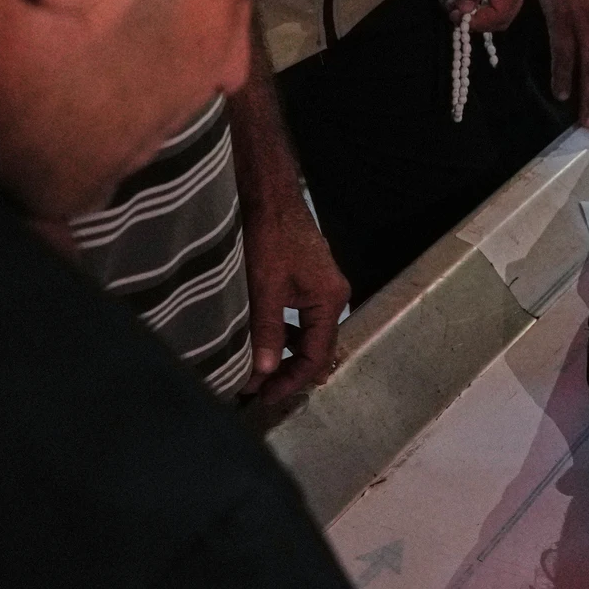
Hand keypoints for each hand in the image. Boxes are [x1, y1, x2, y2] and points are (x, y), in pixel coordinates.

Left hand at [240, 211, 349, 403]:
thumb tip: (263, 371)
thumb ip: (266, 331)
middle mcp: (333, 296)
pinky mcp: (306, 279)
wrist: (267, 192)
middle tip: (258, 390)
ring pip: (305, 334)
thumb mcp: (264, 288)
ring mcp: (321, 287)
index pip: (316, 356)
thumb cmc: (269, 235)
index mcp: (330, 300)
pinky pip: (298, 317)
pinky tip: (260, 340)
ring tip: (255, 370)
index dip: (291, 380)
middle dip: (288, 371)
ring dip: (282, 353)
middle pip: (315, 348)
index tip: (265, 396)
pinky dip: (280, 333)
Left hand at [438, 0, 528, 31]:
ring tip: (450, 3)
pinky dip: (473, 5)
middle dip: (477, 20)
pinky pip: (489, 1)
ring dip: (473, 14)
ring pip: (495, 11)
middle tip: (451, 11)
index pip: (503, 13)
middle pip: (502, 17)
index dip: (481, 22)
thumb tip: (465, 12)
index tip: (457, 18)